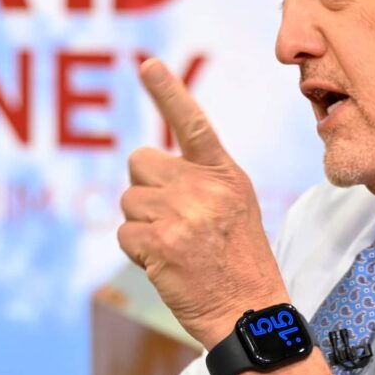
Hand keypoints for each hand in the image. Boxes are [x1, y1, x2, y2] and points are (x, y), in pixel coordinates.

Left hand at [118, 59, 288, 347]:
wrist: (250, 309)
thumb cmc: (241, 259)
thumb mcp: (237, 205)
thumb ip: (202, 178)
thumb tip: (149, 167)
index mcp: (225, 173)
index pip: (194, 123)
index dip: (169, 92)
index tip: (146, 65)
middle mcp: (203, 187)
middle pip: (140, 164)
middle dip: (147, 188)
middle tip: (173, 217)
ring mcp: (180, 214)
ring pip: (128, 201)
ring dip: (143, 223)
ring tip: (176, 245)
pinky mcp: (159, 244)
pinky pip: (124, 234)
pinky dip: (138, 251)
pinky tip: (167, 263)